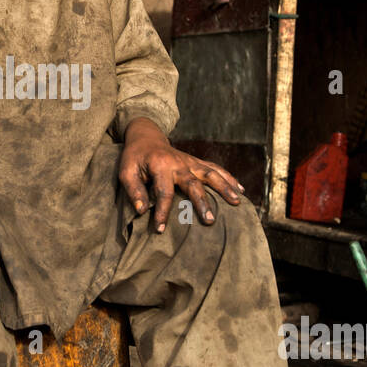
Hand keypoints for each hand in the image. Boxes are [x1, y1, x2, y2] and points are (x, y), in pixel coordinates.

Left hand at [119, 117, 244, 231]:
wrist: (146, 137)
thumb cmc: (135, 158)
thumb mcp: (126, 171)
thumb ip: (133, 190)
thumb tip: (142, 211)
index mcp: (160, 165)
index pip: (163, 191)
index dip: (162, 211)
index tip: (160, 229)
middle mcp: (179, 163)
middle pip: (193, 183)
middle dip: (202, 202)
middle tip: (209, 220)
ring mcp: (190, 162)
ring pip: (210, 174)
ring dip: (224, 187)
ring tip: (236, 202)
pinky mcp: (197, 162)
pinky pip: (215, 169)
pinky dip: (229, 178)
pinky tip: (240, 190)